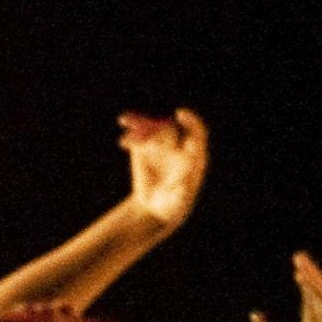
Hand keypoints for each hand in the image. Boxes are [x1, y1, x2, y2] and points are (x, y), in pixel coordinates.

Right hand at [121, 108, 208, 228]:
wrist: (154, 207)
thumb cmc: (172, 206)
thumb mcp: (179, 202)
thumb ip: (182, 191)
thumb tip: (183, 182)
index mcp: (194, 156)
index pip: (197, 133)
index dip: (191, 122)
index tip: (180, 113)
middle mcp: (179, 146)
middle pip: (170, 130)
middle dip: (156, 130)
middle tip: (143, 134)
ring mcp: (161, 145)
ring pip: (153, 129)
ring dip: (141, 124)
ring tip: (125, 122)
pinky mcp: (144, 148)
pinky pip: (139, 134)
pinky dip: (132, 127)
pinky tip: (124, 121)